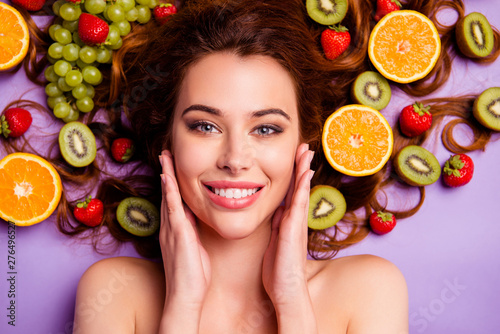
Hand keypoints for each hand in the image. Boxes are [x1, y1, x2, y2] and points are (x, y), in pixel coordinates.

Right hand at [158, 151, 210, 330]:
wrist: (185, 296)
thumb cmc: (193, 275)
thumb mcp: (195, 248)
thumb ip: (193, 232)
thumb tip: (197, 219)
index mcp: (176, 229)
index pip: (174, 200)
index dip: (173, 182)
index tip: (173, 165)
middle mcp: (170, 226)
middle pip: (168, 193)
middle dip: (167, 172)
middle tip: (166, 153)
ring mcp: (172, 229)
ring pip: (168, 196)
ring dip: (167, 175)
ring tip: (165, 156)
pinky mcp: (178, 234)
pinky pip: (172, 208)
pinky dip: (170, 192)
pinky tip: (168, 178)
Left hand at [262, 143, 316, 328]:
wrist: (286, 291)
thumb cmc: (279, 271)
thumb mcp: (274, 243)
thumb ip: (276, 226)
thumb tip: (276, 211)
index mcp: (288, 222)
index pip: (292, 193)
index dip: (294, 175)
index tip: (295, 158)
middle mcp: (295, 220)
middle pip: (300, 188)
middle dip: (301, 167)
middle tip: (304, 147)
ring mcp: (296, 224)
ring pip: (301, 191)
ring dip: (303, 171)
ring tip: (306, 152)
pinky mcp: (293, 230)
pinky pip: (298, 204)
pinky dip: (302, 188)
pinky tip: (305, 174)